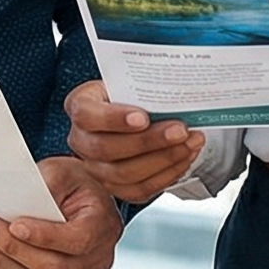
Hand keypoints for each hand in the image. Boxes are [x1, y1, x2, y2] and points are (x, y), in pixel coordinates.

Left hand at [0, 156, 122, 268]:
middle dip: (13, 248)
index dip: (44, 236)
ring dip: (4, 264)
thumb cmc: (74, 186)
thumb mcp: (64, 171)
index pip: (77, 241)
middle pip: (52, 268)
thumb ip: (48, 183)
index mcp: (104, 226)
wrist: (81, 201)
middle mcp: (97, 259)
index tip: (15, 224)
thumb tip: (21, 201)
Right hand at [65, 79, 203, 202]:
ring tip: (189, 143)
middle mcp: (81, 140)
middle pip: (106, 148)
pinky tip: (183, 158)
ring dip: (163, 159)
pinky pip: (139, 189)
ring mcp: (95, 167)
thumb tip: (175, 87)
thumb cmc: (130, 92)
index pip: (86, 114)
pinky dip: (166, 174)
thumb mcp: (132, 79)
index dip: (114, 118)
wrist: (134, 109)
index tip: (143, 117)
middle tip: (179, 130)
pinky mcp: (114, 186)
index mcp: (80, 105)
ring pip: (124, 173)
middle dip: (148, 141)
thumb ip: (144, 84)